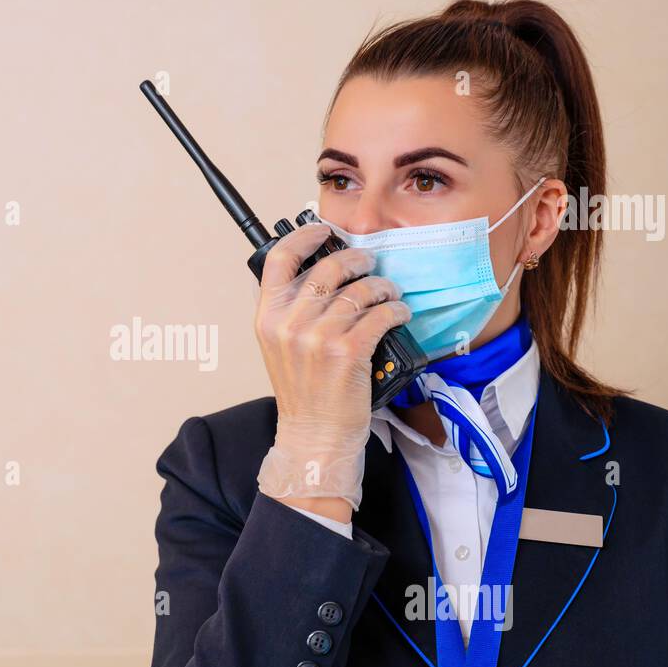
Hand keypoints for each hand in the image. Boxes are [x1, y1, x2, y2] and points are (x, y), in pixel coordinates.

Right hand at [253, 223, 410, 513]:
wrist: (314, 436)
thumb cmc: (303, 394)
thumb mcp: (279, 347)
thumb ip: (289, 310)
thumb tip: (316, 271)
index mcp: (268, 318)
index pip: (280, 259)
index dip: (304, 236)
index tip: (323, 230)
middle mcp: (289, 323)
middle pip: (328, 267)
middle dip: (357, 259)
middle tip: (369, 263)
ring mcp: (319, 336)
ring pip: (360, 289)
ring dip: (382, 287)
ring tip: (389, 293)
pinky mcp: (349, 350)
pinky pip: (380, 313)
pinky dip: (396, 309)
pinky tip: (399, 313)